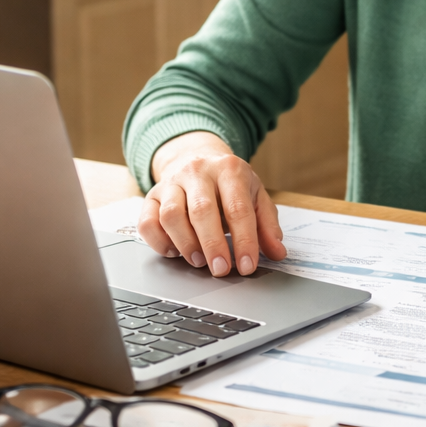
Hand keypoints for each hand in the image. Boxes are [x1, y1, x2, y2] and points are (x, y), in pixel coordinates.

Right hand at [138, 131, 286, 276]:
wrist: (198, 157)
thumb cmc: (230, 184)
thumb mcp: (255, 195)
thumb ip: (267, 224)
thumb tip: (278, 252)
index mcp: (229, 169)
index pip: (238, 208)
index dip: (244, 240)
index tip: (248, 266)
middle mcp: (198, 171)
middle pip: (202, 210)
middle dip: (213, 245)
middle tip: (221, 270)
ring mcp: (171, 182)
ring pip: (171, 215)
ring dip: (185, 244)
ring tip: (199, 262)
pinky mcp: (151, 195)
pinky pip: (147, 221)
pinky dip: (159, 242)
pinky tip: (174, 252)